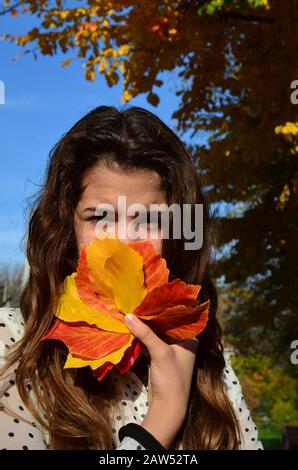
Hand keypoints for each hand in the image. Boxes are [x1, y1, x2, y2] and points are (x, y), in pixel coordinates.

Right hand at [124, 313, 198, 447]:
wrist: (167, 408)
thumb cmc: (171, 378)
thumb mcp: (160, 352)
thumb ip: (145, 333)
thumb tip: (127, 315)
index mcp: (189, 338)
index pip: (176, 317)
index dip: (163, 307)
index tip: (149, 295)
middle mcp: (181, 342)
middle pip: (164, 324)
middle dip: (150, 316)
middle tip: (135, 302)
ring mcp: (169, 351)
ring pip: (155, 333)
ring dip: (144, 326)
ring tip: (130, 310)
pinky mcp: (158, 358)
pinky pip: (149, 342)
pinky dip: (140, 337)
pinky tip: (129, 327)